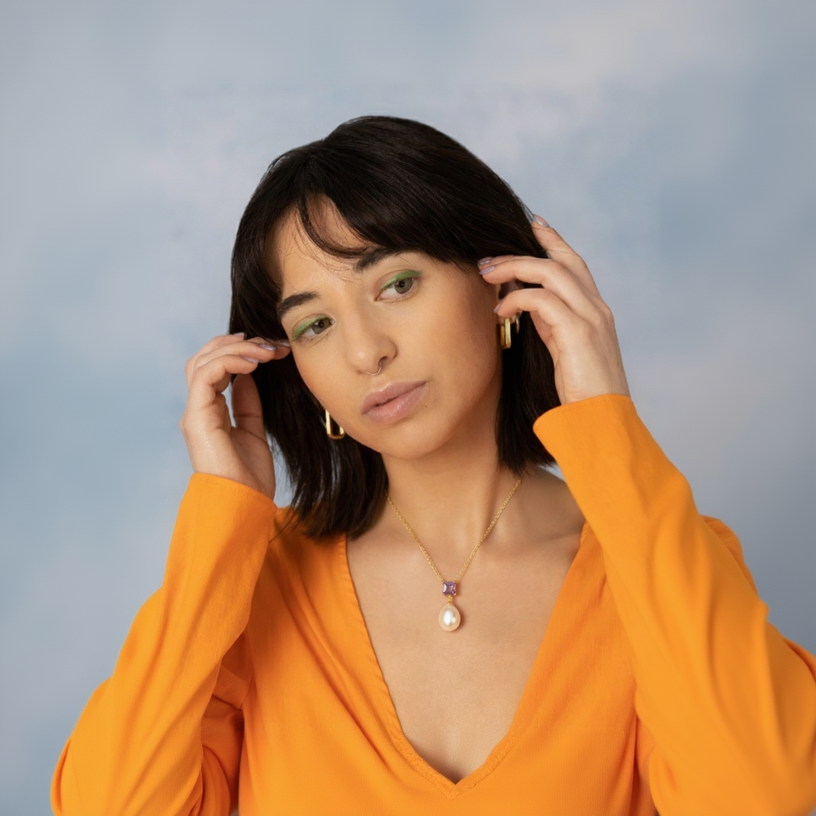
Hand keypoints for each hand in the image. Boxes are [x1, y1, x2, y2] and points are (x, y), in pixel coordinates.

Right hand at [179, 333, 290, 497]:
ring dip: (236, 350)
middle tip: (270, 344)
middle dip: (237, 344)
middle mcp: (199, 409)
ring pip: (203, 362)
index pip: (215, 367)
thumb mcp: (254, 430)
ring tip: (266, 352)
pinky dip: (228, 362)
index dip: (241, 351)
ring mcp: (195, 413)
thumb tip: (248, 376)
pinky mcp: (197, 418)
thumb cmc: (250, 478)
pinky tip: (253, 364)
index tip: (272, 348)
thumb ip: (248, 403)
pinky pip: (206, 376)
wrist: (245, 504)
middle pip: (205, 358)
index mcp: (210, 412)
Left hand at [482, 218, 629, 404]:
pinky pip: (541, 299)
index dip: (554, 242)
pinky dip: (516, 298)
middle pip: (563, 260)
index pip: (575, 265)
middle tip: (490, 256)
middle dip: (524, 250)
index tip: (533, 224)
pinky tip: (500, 310)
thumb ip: (551, 325)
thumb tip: (525, 305)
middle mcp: (597, 308)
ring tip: (486, 275)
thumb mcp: (565, 352)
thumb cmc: (583, 393)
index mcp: (596, 312)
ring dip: (513, 268)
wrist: (603, 421)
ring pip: (550, 272)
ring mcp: (591, 317)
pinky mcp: (578, 331)